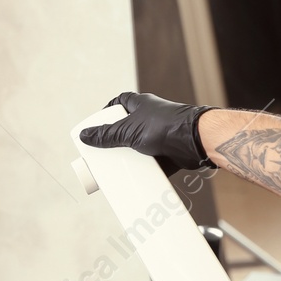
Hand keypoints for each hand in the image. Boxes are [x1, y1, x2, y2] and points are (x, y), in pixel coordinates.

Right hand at [78, 92, 214, 174]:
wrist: (195, 140)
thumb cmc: (165, 126)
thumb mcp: (128, 131)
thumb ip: (107, 135)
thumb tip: (86, 136)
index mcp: (140, 104)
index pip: (118, 102)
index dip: (107, 112)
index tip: (97, 125)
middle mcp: (150, 117)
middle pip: (126, 128)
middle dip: (116, 141)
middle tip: (103, 152)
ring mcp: (160, 134)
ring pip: (139, 146)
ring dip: (130, 157)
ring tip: (116, 168)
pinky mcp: (167, 152)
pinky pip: (152, 161)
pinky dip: (144, 169)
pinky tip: (134, 178)